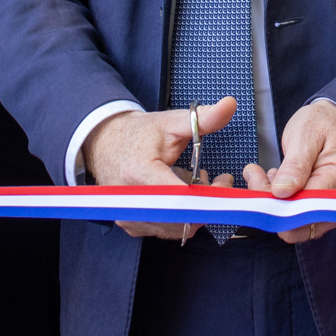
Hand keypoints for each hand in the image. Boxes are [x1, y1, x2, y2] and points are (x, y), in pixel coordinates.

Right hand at [84, 99, 238, 240]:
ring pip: (178, 227)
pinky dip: (181, 218)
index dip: (207, 195)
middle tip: (216, 181)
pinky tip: (182, 198)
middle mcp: (131, 200)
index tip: (223, 184)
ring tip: (198, 186)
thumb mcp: (171, 121)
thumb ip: (203, 118)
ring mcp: (129, 216)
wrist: (106, 144)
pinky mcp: (132, 226)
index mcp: (139, 172)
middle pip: (182, 217)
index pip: (181, 197)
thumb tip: (230, 105)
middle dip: (207, 202)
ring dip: (195, 211)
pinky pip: (167, 230)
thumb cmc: (138, 135)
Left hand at [241, 99, 335, 244]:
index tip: (256, 181)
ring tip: (266, 176)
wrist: (334, 119)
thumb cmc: (321, 122)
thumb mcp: (305, 135)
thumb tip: (282, 192)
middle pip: (304, 222)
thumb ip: (295, 164)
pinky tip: (278, 185)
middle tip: (256, 177)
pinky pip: (302, 218)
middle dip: (274, 205)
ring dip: (277, 205)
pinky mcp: (326, 206)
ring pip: (300, 225)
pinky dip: (284, 205)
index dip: (278, 202)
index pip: (308, 205)